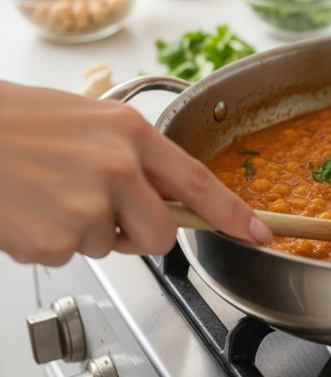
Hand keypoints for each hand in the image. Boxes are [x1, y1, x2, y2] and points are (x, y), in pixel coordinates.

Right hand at [0, 81, 272, 265]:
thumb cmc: (17, 121)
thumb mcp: (90, 121)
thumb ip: (133, 156)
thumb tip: (164, 194)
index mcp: (130, 134)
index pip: (198, 182)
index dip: (233, 213)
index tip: (259, 233)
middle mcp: (118, 169)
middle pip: (162, 234)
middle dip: (140, 234)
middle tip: (103, 212)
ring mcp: (87, 205)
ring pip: (110, 246)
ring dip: (85, 232)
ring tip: (50, 194)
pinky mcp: (54, 238)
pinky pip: (68, 256)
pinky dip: (49, 241)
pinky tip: (29, 208)